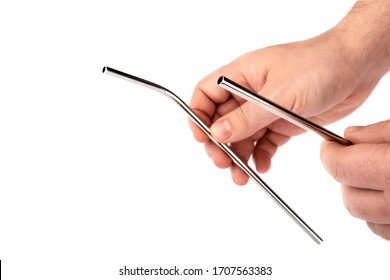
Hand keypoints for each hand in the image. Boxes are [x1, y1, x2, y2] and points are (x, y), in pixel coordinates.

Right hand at [189, 29, 380, 184]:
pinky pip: (264, 143)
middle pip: (221, 121)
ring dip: (239, 156)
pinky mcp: (282, 123)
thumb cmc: (317, 66)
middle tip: (223, 163)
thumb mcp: (277, 95)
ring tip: (241, 176)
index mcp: (241, 76)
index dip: (198, 115)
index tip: (201, 138)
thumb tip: (216, 133)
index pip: (206, 94)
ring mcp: (265, 109)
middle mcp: (249, 93)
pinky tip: (262, 166)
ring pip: (242, 137)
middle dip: (219, 144)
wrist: (355, 67)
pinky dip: (261, 156)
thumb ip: (246, 118)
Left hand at [321, 120, 389, 239]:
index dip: (330, 154)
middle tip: (357, 159)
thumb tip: (351, 136)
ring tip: (378, 175)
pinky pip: (381, 229)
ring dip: (361, 195)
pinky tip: (389, 193)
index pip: (340, 167)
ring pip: (362, 216)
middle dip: (347, 176)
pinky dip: (377, 213)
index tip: (330, 147)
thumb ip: (380, 133)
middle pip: (348, 197)